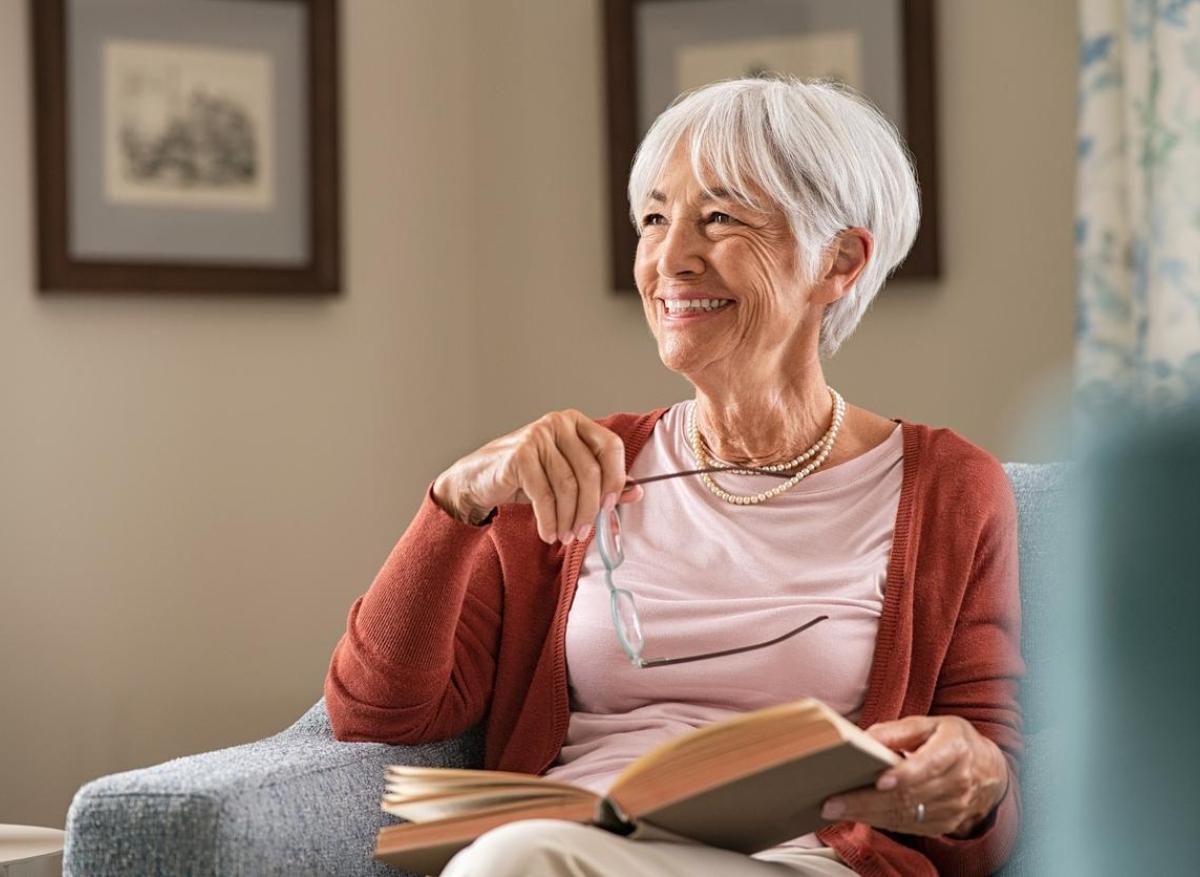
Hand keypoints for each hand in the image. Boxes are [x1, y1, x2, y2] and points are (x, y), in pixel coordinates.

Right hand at [432, 409, 643, 541]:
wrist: (478, 480)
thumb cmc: (527, 478)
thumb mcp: (567, 478)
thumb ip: (602, 482)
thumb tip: (636, 492)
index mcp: (576, 423)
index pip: (611, 446)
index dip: (617, 477)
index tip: (611, 506)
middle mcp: (558, 423)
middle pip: (590, 471)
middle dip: (590, 509)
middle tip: (584, 533)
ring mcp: (537, 436)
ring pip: (568, 486)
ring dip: (569, 518)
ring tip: (565, 537)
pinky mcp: (519, 455)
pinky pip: (545, 495)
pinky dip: (550, 520)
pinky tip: (548, 532)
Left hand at [820, 715, 1008, 837]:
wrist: (988, 772)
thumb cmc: (951, 740)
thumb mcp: (931, 724)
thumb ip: (898, 730)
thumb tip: (865, 738)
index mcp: (954, 750)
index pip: (928, 766)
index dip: (904, 775)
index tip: (879, 780)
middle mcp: (957, 783)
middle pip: (908, 795)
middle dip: (867, 800)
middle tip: (833, 802)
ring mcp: (952, 808)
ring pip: (904, 814)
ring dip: (867, 814)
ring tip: (835, 809)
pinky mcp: (943, 824)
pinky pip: (907, 826)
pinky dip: (879, 821)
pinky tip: (856, 816)